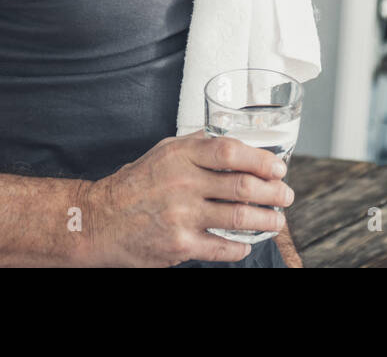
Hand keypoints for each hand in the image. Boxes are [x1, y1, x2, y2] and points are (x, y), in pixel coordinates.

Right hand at [78, 130, 294, 266]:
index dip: (260, 160)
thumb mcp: (162, 153)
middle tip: (286, 195)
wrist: (100, 221)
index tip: (278, 167)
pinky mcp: (179, 245)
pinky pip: (222, 247)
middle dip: (273, 192)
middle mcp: (182, 184)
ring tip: (277, 220)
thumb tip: (233, 138)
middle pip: (241, 186)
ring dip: (266, 220)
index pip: (229, 152)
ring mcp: (181, 216)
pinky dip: (241, 247)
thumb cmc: (134, 185)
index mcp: (180, 156)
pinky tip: (248, 243)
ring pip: (238, 218)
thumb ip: (196, 145)